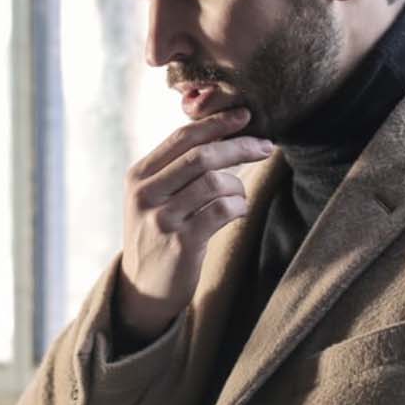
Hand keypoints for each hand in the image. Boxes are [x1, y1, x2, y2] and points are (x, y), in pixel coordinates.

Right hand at [115, 108, 273, 343]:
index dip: (216, 123)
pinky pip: (222, 211)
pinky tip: (237, 212)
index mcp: (138, 176)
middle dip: (239, 146)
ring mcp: (161, 219)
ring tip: (239, 197)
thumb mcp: (153, 198)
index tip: (244, 115)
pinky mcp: (181, 243)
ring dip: (238, 186)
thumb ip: (176, 169)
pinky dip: (238, 207)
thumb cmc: (158, 235)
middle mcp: (145, 194)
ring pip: (215, 183)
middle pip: (201, 156)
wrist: (142, 288)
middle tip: (266, 146)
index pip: (181, 138)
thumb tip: (222, 133)